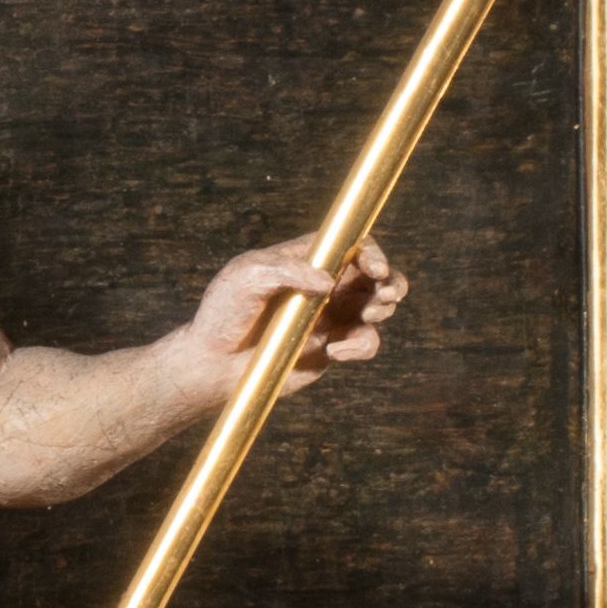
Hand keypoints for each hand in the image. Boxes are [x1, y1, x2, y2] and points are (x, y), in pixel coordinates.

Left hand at [179, 236, 404, 402]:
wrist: (214, 363)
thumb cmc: (224, 311)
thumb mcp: (246, 277)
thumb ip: (287, 271)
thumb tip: (328, 281)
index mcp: (307, 259)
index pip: (350, 245)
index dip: (371, 252)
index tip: (375, 269)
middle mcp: (326, 284)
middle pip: (377, 274)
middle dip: (392, 281)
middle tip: (384, 294)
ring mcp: (332, 315)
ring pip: (380, 307)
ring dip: (384, 309)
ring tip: (367, 315)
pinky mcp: (333, 346)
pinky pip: (365, 343)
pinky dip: (361, 346)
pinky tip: (335, 351)